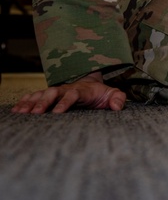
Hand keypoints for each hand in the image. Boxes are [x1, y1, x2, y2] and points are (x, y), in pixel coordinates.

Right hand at [11, 72, 126, 113]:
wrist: (91, 85)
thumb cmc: (101, 93)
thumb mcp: (113, 94)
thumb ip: (118, 98)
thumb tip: (117, 107)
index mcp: (82, 90)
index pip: (73, 94)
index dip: (65, 102)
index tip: (57, 112)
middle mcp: (66, 89)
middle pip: (53, 93)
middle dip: (43, 102)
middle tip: (34, 113)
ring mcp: (56, 92)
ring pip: (41, 94)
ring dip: (31, 102)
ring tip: (20, 112)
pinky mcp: (48, 96)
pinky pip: (35, 96)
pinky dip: (25, 101)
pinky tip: (16, 109)